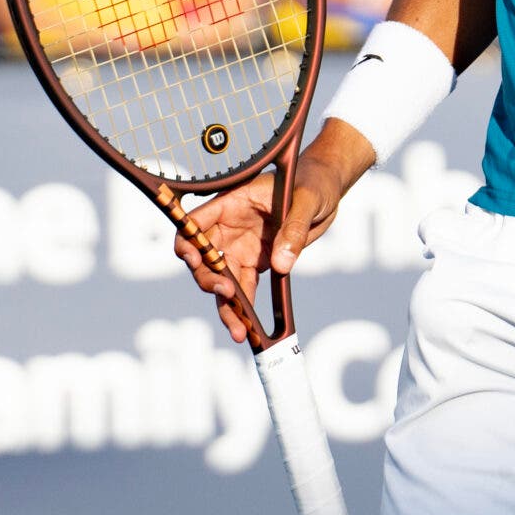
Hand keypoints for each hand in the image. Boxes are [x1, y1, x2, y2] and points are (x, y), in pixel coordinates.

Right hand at [170, 149, 354, 345]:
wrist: (327, 190)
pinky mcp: (256, 262)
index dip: (187, 241)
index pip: (196, 222)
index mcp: (232, 202)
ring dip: (226, 306)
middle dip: (208, 279)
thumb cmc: (312, 183)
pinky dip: (244, 309)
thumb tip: (281, 265)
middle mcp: (229, 227)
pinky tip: (248, 328)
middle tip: (227, 295)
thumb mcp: (306, 200)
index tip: (194, 260)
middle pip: (203, 258)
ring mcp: (241, 246)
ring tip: (238, 331)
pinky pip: (244, 288)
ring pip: (222, 280)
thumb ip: (293, 229)